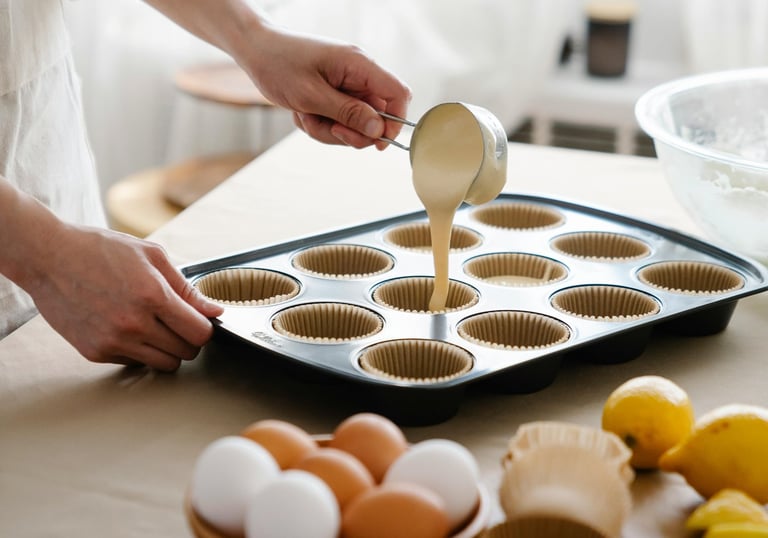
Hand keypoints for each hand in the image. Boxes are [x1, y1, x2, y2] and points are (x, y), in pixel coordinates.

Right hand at [26, 225, 223, 370]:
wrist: (48, 257)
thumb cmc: (99, 250)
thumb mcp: (151, 255)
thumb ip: (186, 287)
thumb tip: (214, 311)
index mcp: (152, 296)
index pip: (199, 333)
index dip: (205, 328)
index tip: (200, 321)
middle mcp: (133, 323)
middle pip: (185, 352)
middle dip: (189, 339)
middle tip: (178, 322)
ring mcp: (113, 341)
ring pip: (164, 364)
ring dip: (168, 349)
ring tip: (156, 326)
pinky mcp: (95, 352)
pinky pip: (135, 362)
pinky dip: (139, 350)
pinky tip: (128, 327)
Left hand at [243, 25, 411, 148]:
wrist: (255, 49)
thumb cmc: (279, 65)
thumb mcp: (312, 96)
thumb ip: (348, 113)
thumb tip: (379, 130)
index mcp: (358, 65)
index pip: (398, 94)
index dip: (395, 122)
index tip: (376, 144)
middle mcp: (358, 73)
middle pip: (376, 116)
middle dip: (351, 132)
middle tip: (326, 129)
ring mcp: (348, 83)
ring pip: (356, 123)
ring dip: (331, 130)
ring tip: (306, 117)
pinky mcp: (337, 92)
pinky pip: (340, 119)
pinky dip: (322, 124)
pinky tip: (303, 113)